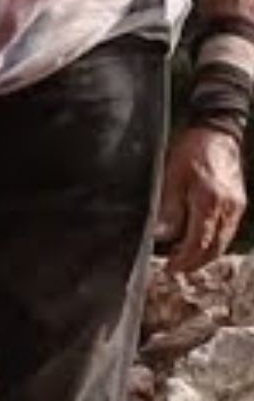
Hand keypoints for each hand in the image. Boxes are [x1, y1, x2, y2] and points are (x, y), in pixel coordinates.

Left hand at [156, 126, 245, 274]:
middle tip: (175, 268)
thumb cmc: (190, 152)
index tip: (169, 268)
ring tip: (184, 259)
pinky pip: (227, 230)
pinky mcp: (238, 202)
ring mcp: (236, 206)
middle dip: (194, 263)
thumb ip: (168, 210)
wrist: (216, 132)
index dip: (183, 260)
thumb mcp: (170, 179)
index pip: (199, 243)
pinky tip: (198, 242)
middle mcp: (228, 207)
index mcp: (210, 202)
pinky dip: (213, 242)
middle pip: (214, 248)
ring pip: (223, 242)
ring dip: (204, 254)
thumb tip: (160, 236)